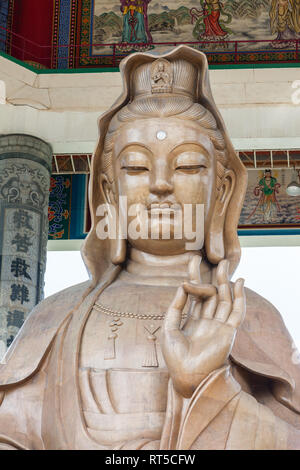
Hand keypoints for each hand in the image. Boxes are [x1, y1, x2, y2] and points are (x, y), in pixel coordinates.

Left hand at [161, 255, 244, 397]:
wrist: (187, 376)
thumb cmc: (175, 356)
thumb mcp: (169, 327)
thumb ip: (175, 306)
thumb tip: (183, 285)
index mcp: (192, 320)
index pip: (195, 294)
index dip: (195, 276)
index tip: (193, 260)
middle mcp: (207, 321)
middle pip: (212, 294)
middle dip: (214, 276)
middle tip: (216, 259)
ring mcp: (218, 326)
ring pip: (224, 299)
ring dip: (225, 282)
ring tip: (224, 264)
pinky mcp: (228, 332)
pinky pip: (236, 312)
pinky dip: (239, 297)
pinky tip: (239, 284)